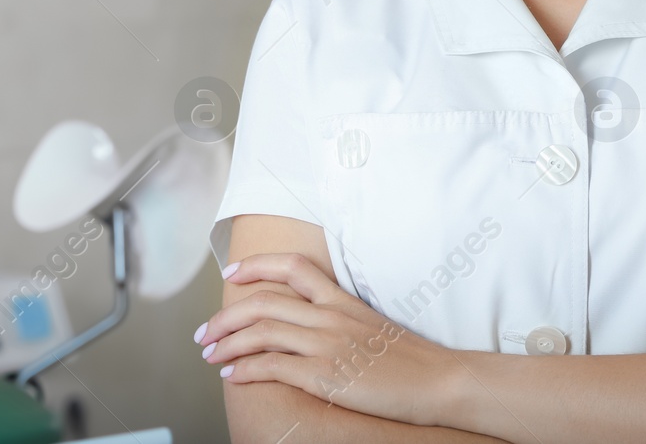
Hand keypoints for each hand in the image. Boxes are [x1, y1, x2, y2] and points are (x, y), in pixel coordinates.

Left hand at [196, 253, 457, 426]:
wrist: (440, 380)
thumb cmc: (413, 359)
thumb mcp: (374, 326)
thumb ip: (343, 320)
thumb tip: (316, 328)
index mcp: (343, 300)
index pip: (293, 268)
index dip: (256, 266)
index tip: (232, 273)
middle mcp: (330, 316)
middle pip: (264, 302)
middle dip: (226, 316)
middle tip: (205, 331)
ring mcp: (327, 344)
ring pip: (261, 331)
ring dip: (228, 343)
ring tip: (210, 355)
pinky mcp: (325, 374)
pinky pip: (273, 366)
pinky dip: (245, 368)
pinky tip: (232, 375)